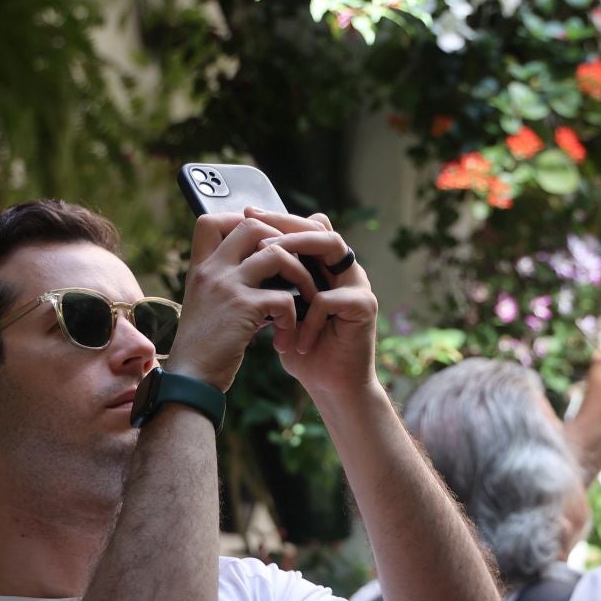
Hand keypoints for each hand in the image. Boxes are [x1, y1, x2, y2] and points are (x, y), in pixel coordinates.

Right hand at [166, 211, 320, 390]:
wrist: (190, 380)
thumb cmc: (204, 347)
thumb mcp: (205, 305)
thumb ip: (223, 282)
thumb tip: (262, 265)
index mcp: (200, 268)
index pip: (212, 220)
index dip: (242, 221)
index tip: (263, 241)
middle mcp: (211, 270)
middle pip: (253, 226)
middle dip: (284, 242)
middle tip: (297, 266)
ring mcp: (226, 286)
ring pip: (277, 255)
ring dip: (300, 277)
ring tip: (305, 301)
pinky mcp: (243, 308)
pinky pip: (285, 297)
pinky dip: (293, 318)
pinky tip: (285, 339)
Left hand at [241, 206, 377, 397]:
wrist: (331, 387)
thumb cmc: (301, 349)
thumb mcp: (277, 309)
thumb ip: (268, 283)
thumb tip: (235, 257)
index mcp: (323, 266)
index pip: (304, 227)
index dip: (277, 217)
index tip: (247, 214)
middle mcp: (344, 268)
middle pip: (318, 226)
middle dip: (284, 223)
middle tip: (255, 226)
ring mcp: (358, 283)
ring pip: (331, 244)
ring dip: (297, 250)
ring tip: (269, 260)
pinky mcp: (364, 306)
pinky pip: (330, 297)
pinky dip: (307, 318)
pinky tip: (293, 339)